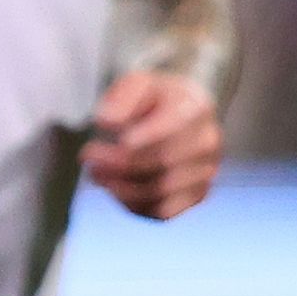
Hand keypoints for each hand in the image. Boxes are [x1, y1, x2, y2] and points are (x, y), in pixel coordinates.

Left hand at [83, 70, 221, 219]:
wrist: (182, 111)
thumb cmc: (154, 98)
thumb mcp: (136, 83)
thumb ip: (122, 98)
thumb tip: (106, 121)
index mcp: (195, 109)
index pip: (161, 137)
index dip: (123, 150)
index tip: (90, 149)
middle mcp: (207, 141)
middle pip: (160, 165)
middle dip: (116, 169)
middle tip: (88, 162)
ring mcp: (206, 170)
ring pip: (160, 193)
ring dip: (120, 188)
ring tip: (97, 175)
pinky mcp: (198, 194)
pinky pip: (164, 212)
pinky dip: (134, 206)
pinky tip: (116, 190)